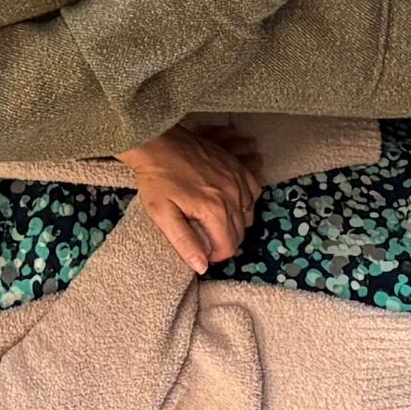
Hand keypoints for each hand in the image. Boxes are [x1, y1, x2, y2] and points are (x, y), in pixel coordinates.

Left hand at [117, 122, 261, 271]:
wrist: (157, 142)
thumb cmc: (156, 179)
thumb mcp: (162, 214)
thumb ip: (184, 242)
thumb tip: (202, 267)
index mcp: (214, 209)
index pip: (228, 246)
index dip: (215, 256)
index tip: (202, 252)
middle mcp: (232, 194)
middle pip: (240, 233)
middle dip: (225, 241)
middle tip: (206, 237)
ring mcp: (237, 178)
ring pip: (249, 214)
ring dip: (236, 223)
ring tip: (215, 221)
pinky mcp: (237, 165)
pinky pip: (254, 191)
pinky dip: (246, 201)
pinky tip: (230, 202)